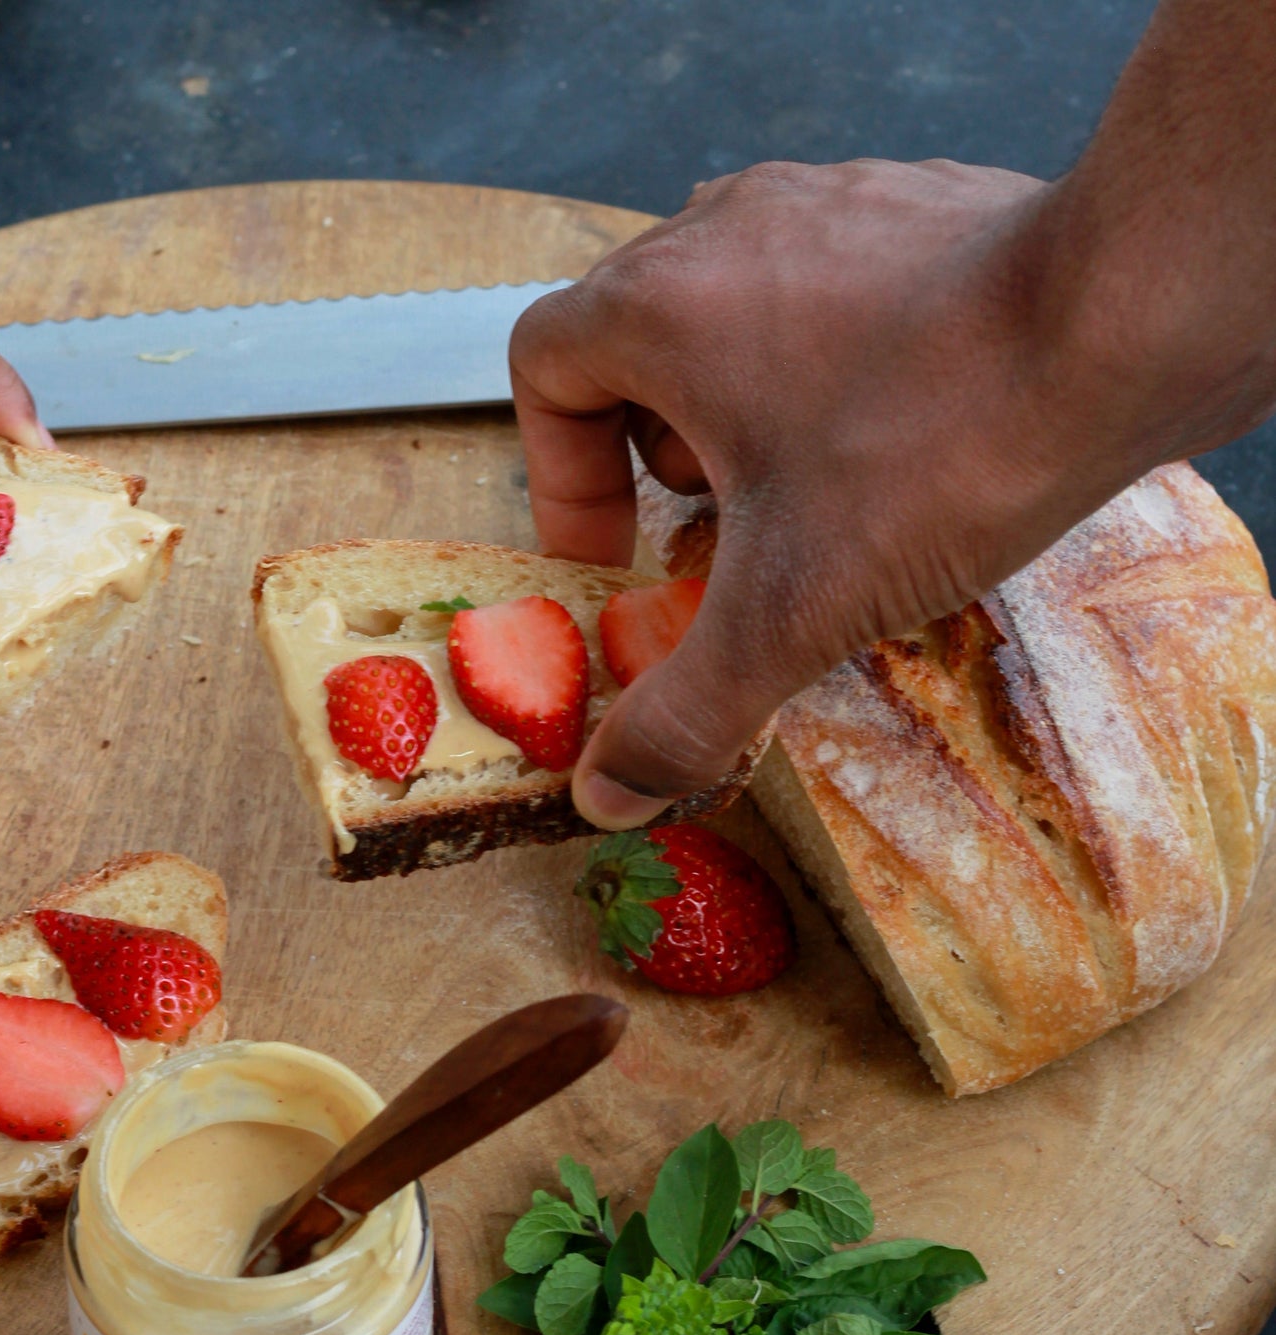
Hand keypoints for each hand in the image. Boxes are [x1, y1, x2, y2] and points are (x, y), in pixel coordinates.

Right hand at [514, 89, 1275, 829]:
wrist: (1130, 320)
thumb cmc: (942, 438)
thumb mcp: (785, 612)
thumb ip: (683, 710)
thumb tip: (611, 792)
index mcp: (661, 305)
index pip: (543, 368)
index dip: (562, 478)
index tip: (619, 558)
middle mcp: (730, 228)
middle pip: (636, 343)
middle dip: (658, 455)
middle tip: (716, 534)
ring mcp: (830, 202)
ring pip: (734, 310)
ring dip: (744, 410)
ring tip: (808, 492)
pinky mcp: (920, 204)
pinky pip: (833, 288)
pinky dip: (834, 366)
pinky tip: (900, 438)